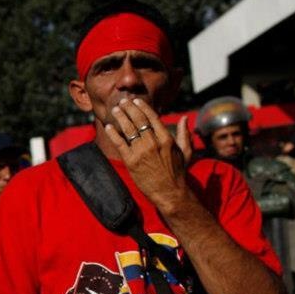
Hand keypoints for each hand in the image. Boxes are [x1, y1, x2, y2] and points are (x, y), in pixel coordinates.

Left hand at [104, 98, 192, 212]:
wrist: (170, 192)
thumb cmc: (178, 173)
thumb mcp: (186, 152)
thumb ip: (184, 134)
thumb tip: (184, 119)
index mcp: (166, 138)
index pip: (152, 117)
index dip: (142, 107)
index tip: (136, 101)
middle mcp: (153, 142)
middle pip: (138, 120)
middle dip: (129, 108)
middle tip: (122, 101)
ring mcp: (141, 151)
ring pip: (128, 129)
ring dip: (120, 117)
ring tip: (115, 110)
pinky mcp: (131, 161)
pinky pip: (120, 143)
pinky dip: (113, 134)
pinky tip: (108, 127)